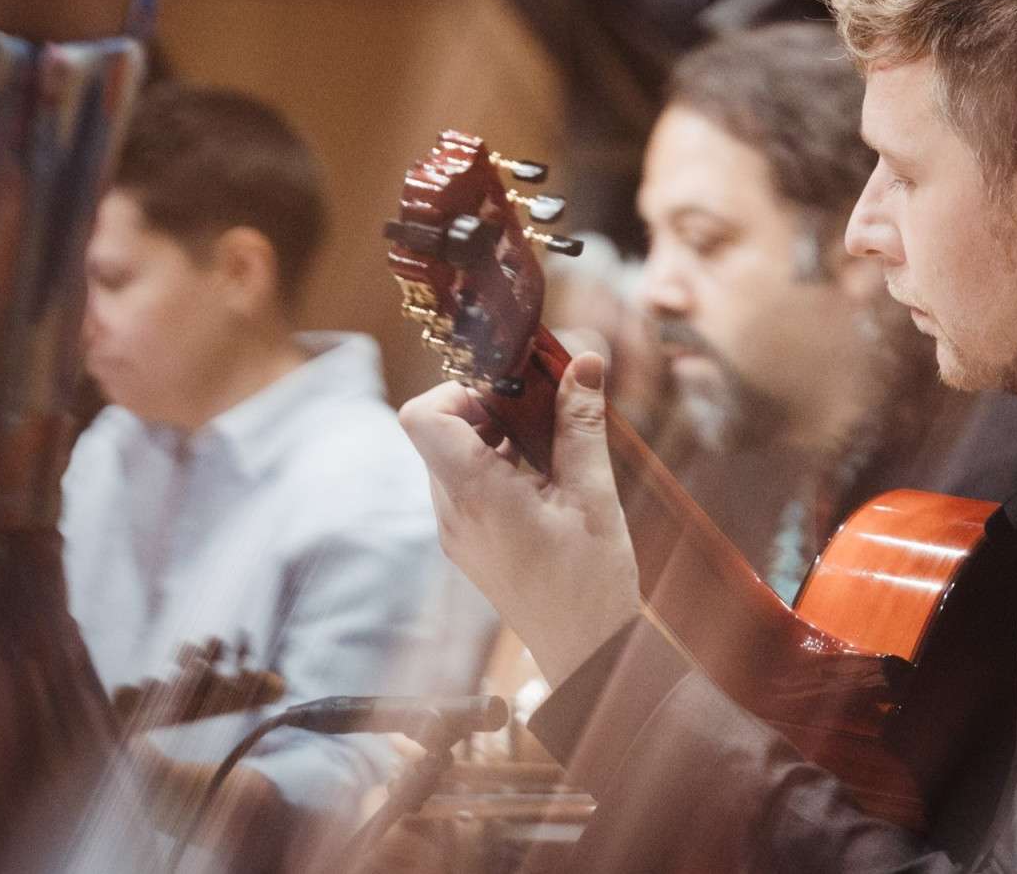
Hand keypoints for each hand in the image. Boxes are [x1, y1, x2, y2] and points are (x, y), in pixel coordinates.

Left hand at [399, 353, 641, 687]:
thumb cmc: (592, 583)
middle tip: (542, 408)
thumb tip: (584, 361)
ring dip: (495, 436)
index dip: (459, 388)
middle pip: (439, 431)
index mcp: (476, 495)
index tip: (510, 390)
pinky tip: (545, 477)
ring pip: (452, 457)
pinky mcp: (469, 544)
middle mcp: (452, 513)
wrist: (587, 654)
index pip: (422, 416)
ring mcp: (456, 532)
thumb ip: (582, 423)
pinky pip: (465, 486)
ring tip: (550, 445)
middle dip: (488, 408)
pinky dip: (498, 466)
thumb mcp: (594, 494)